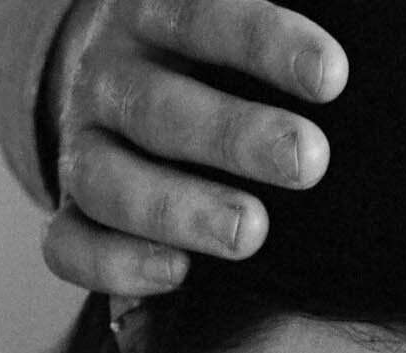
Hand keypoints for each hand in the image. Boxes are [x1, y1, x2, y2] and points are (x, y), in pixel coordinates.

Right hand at [39, 0, 346, 292]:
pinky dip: (116, 264)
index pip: (198, 16)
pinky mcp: (70, 216)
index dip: (263, 41)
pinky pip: (70, 246)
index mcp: (148, 16)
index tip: (333, 76)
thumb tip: (335, 65)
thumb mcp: (232, 43)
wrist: (129, 100)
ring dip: (180, 209)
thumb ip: (271, 46)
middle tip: (308, 161)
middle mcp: (106, 80)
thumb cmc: (216, 71)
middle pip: (156, 107)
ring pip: (107, 181)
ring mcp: (81, 150)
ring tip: (251, 231)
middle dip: (233, 135)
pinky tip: (180, 274)